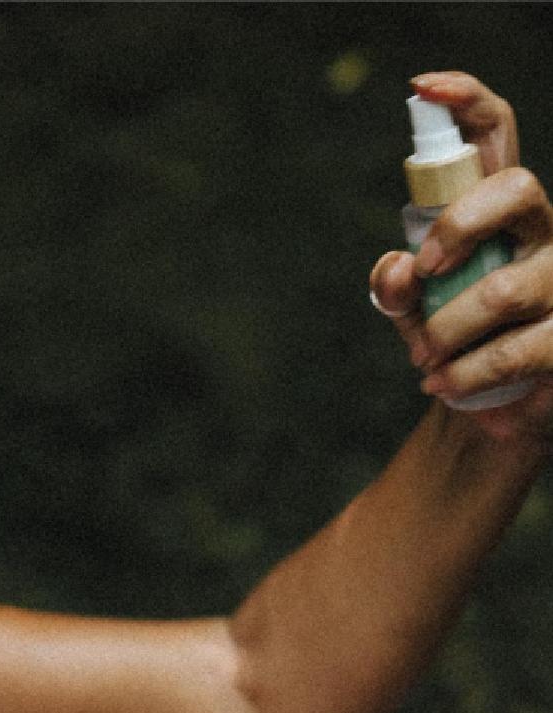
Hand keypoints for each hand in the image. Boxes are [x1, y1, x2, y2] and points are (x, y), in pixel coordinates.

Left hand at [368, 71, 552, 446]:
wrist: (483, 402)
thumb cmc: (446, 336)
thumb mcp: (408, 307)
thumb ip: (395, 284)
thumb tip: (400, 269)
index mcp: (499, 209)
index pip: (496, 135)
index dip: (466, 102)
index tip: (422, 89)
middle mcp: (541, 229)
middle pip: (517, 189)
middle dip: (456, 229)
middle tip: (424, 274)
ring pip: (501, 290)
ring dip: (444, 334)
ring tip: (425, 363)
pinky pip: (515, 352)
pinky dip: (466, 376)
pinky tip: (448, 386)